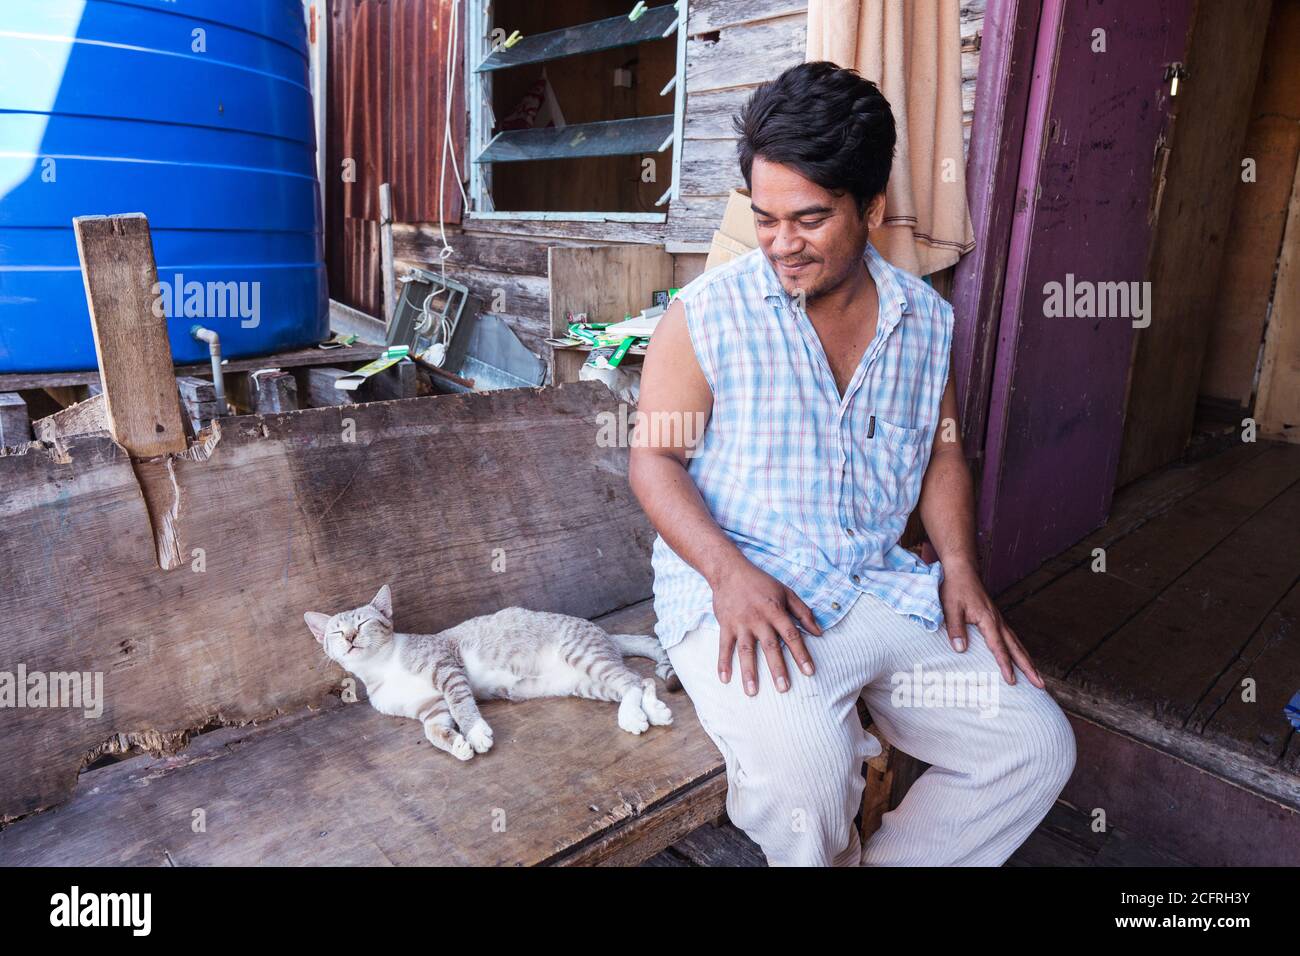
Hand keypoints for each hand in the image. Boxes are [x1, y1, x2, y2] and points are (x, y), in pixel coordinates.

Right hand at [710, 558, 820, 695]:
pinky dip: (723, 663)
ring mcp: (741, 623)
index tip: (809, 672)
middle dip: (777, 668)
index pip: (792, 635)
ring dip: (749, 671)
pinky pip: (724, 646)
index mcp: (776, 611)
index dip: (801, 654)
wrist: (730, 571)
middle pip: (770, 647)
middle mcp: (759, 619)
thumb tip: (819, 632)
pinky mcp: (726, 625)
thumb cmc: (761, 583)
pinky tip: (725, 679)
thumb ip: (803, 612)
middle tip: (784, 689)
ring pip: (745, 651)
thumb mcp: (786, 592)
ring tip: (752, 692)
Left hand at [939, 560, 1044, 687]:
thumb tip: (961, 650)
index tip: (1012, 681)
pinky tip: (1020, 657)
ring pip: (1017, 644)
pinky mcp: (996, 619)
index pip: (999, 647)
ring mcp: (999, 620)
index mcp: (988, 620)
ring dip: (1027, 661)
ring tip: (1037, 677)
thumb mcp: (951, 607)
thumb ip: (956, 628)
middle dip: (1029, 668)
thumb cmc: (955, 588)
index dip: (1005, 665)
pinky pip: (1011, 638)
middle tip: (1040, 685)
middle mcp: (998, 621)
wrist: (963, 570)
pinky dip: (1019, 650)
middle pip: (1017, 648)